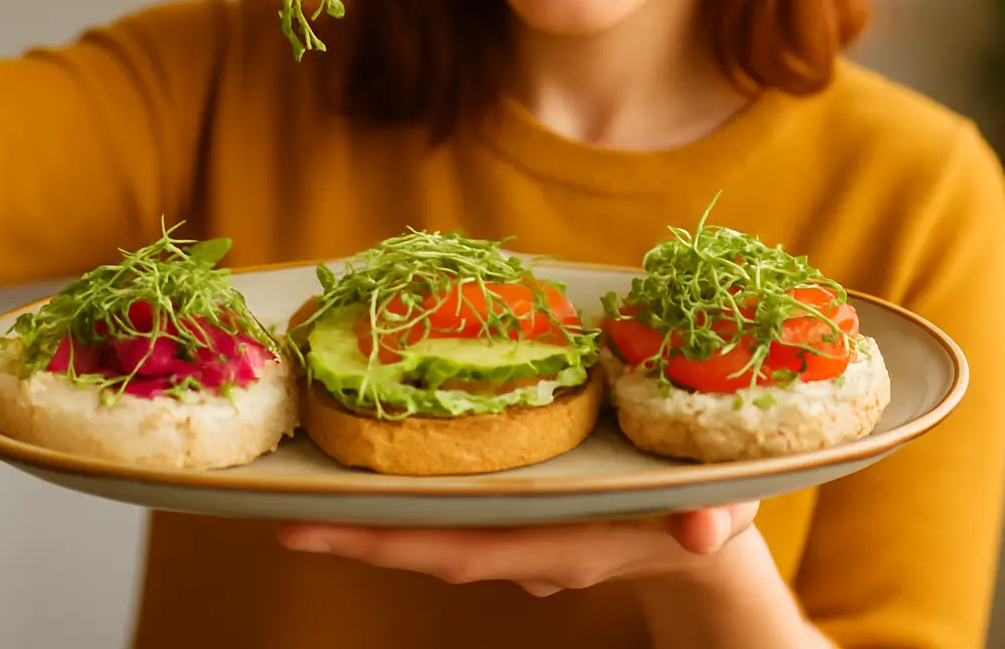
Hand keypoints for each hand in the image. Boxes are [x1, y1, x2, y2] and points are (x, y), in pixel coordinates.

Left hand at [277, 501, 760, 596]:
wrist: (703, 542)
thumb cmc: (707, 518)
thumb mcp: (722, 513)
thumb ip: (713, 518)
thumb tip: (701, 530)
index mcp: (562, 543)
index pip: (462, 549)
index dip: (390, 542)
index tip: (317, 532)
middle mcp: (526, 545)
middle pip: (427, 546)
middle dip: (357, 535)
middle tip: (282, 514)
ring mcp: (518, 534)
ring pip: (433, 530)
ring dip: (372, 514)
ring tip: (306, 484)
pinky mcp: (518, 511)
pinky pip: (452, 506)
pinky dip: (409, 489)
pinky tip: (372, 455)